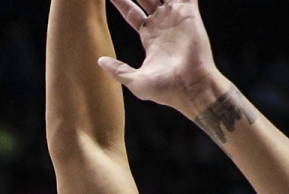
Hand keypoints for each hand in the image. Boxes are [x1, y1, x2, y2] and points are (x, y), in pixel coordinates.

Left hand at [98, 0, 226, 117]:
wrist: (190, 88)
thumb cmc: (166, 89)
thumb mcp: (135, 80)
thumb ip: (118, 70)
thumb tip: (99, 61)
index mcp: (149, 37)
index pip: (131, 13)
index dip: (120, 1)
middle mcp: (162, 24)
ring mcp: (176, 17)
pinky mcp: (189, 14)